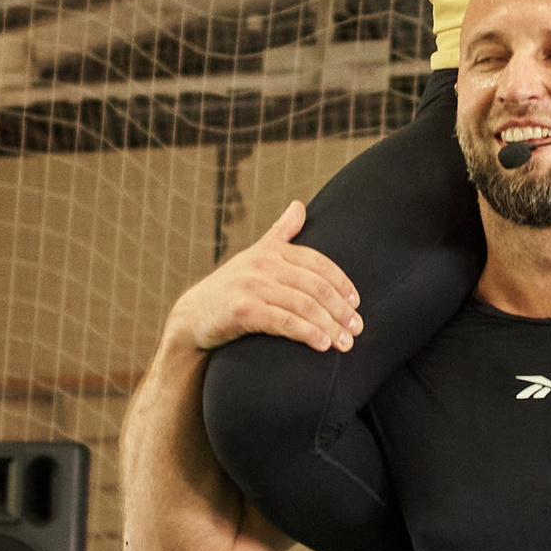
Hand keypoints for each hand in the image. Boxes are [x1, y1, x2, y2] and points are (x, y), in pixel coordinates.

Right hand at [165, 202, 362, 359]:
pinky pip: (285, 321)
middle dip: (340, 309)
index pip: (317, 263)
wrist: (192, 318)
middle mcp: (263, 264)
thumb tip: (299, 205)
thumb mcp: (255, 255)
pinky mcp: (244, 310)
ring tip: (345, 343)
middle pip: (315, 286)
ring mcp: (253, 286)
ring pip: (304, 305)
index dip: (341, 283)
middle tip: (357, 328)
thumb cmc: (229, 289)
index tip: (356, 302)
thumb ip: (280, 233)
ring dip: (330, 326)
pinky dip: (307, 333)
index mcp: (271, 251)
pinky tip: (322, 345)